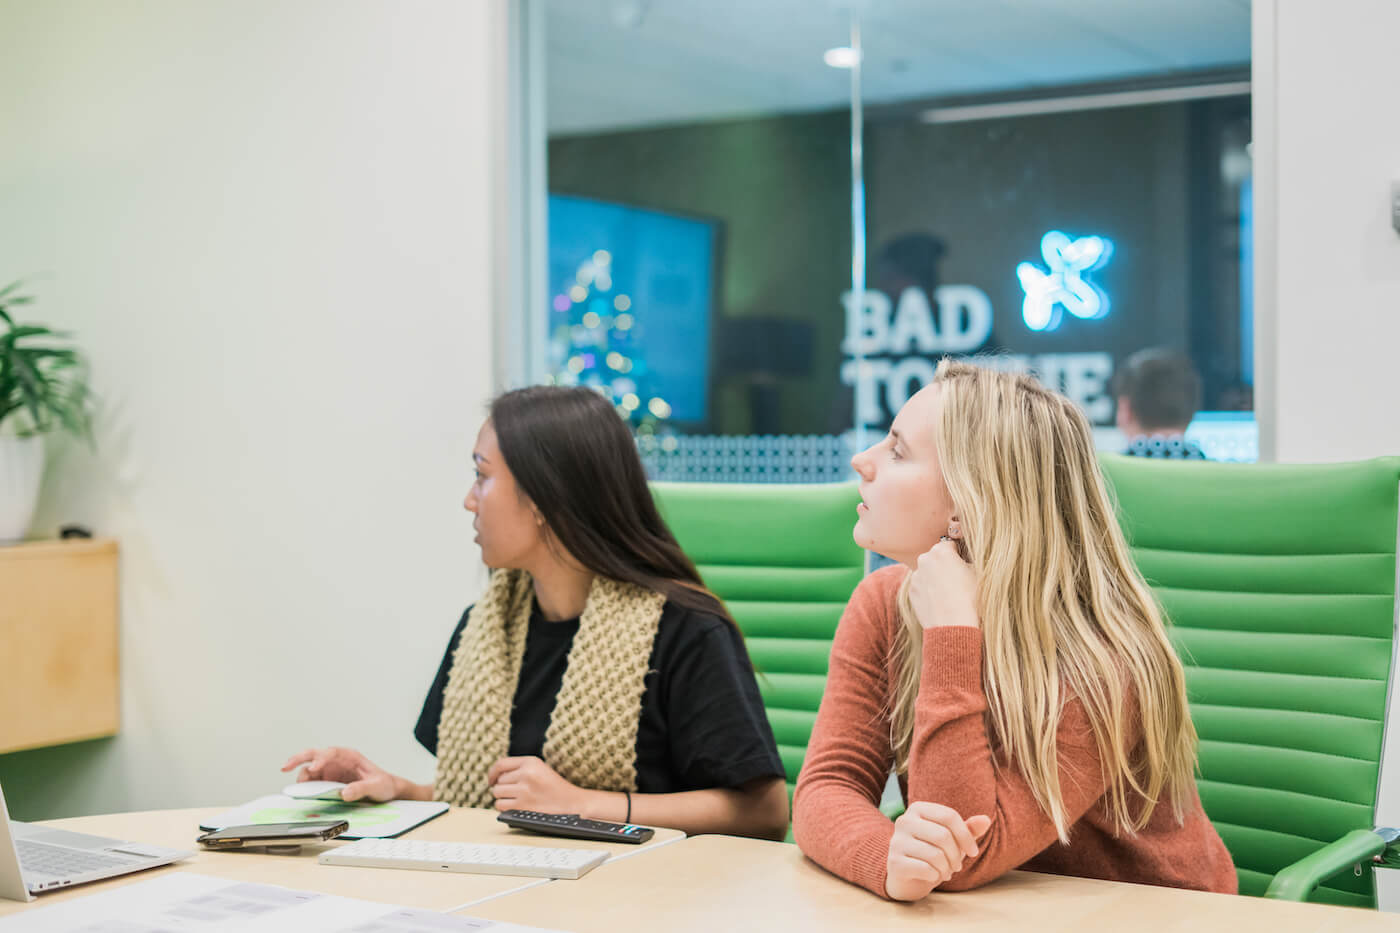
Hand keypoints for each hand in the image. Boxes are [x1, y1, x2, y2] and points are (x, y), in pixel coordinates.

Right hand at [281, 746, 398, 802]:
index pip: (331, 753)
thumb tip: (345, 793)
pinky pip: (312, 782)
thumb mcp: (376, 786)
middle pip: (314, 754)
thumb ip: (362, 788)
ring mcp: (330, 771)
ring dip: (302, 778)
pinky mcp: (327, 782)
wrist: (386, 790)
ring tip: (299, 790)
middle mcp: (337, 761)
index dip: (320, 759)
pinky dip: (304, 787)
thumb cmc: (383, 783)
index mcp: (350, 756)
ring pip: (309, 769)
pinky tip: (302, 794)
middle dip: (298, 758)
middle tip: (285, 767)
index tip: (314, 768)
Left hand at [487, 756, 588, 813]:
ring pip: (497, 793)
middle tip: (515, 793)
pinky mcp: (522, 806)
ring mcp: (524, 790)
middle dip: (503, 788)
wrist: (571, 803)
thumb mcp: (540, 769)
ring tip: (516, 800)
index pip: (501, 764)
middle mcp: (526, 774)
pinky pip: (500, 805)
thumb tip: (495, 776)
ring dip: (503, 798)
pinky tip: (515, 807)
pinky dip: (504, 808)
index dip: (492, 773)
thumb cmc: (555, 787)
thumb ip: (519, 768)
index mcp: (531, 762)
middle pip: (498, 781)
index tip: (491, 780)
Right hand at [884, 803, 991, 900]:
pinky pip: (926, 869)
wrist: (906, 876)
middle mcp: (904, 820)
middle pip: (943, 836)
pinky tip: (933, 876)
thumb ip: (968, 829)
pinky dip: (936, 876)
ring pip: (935, 855)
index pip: (949, 816)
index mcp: (918, 809)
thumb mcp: (952, 840)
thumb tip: (986, 820)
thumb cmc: (932, 852)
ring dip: (947, 868)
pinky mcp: (894, 861)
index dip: (966, 836)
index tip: (973, 852)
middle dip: (956, 856)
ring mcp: (896, 841)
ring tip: (946, 872)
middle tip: (957, 866)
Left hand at [908, 538, 979, 629]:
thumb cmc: (970, 598)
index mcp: (941, 551)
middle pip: (936, 558)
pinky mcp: (911, 591)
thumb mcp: (978, 573)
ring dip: (936, 577)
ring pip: (928, 572)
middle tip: (957, 580)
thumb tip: (968, 560)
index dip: (959, 554)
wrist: (953, 625)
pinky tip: (940, 601)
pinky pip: (922, 586)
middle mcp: (924, 560)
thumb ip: (969, 561)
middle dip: (945, 565)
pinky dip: (929, 590)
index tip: (964, 564)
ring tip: (949, 593)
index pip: (950, 545)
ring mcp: (916, 576)